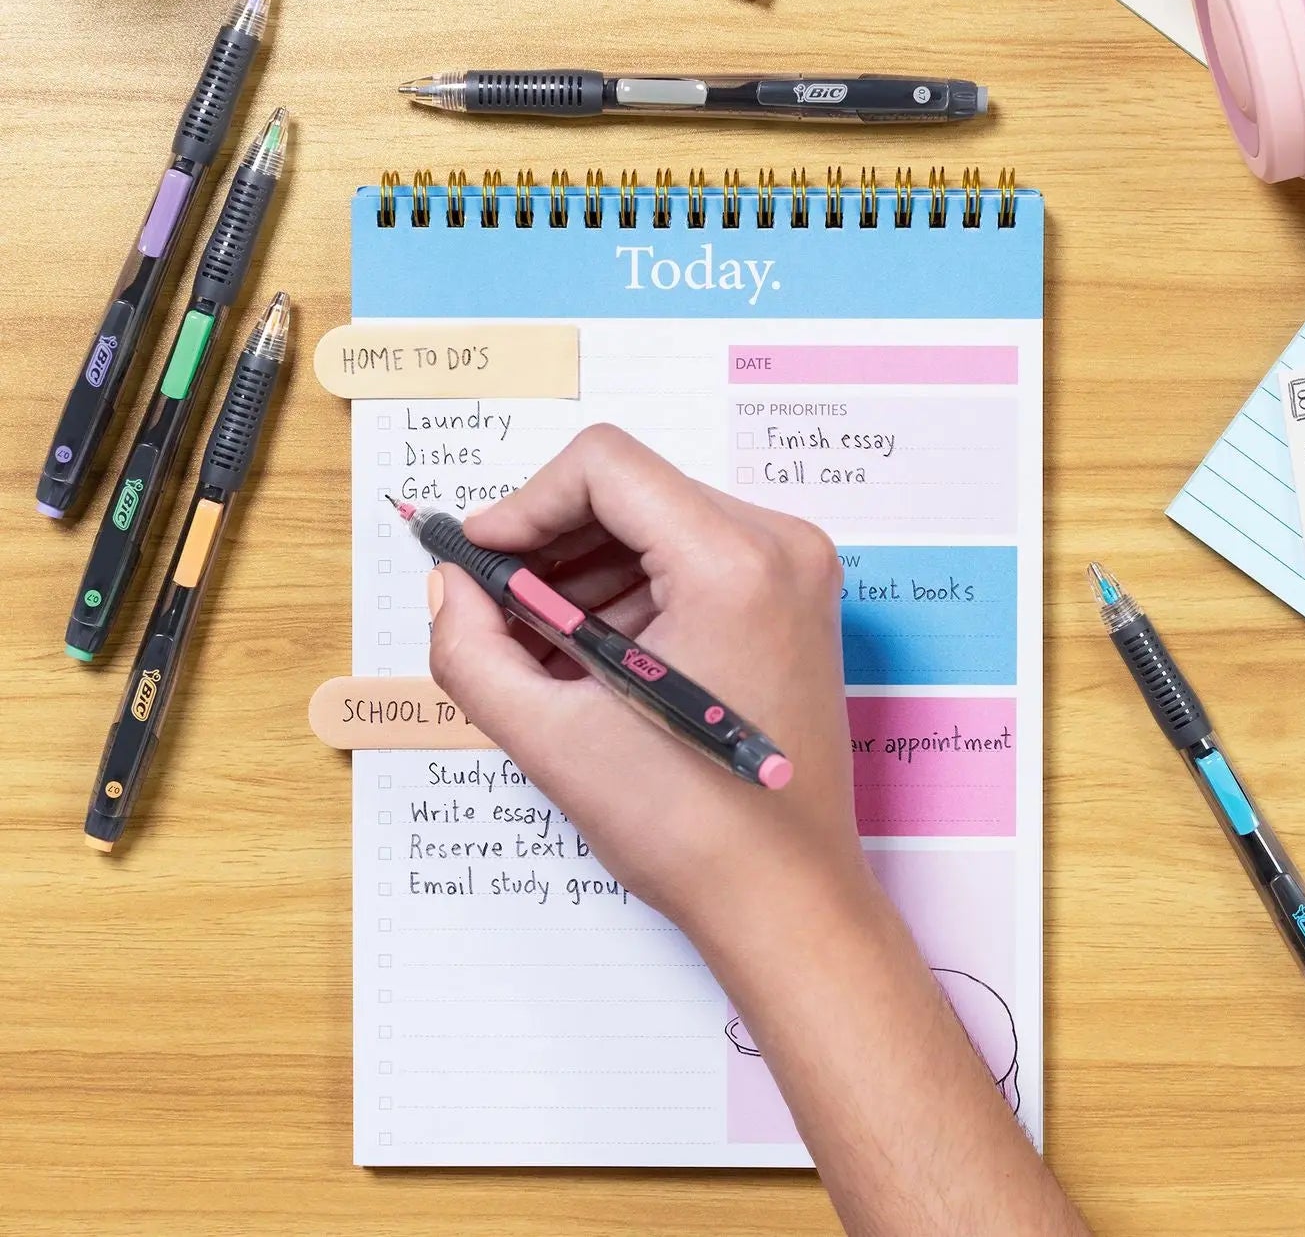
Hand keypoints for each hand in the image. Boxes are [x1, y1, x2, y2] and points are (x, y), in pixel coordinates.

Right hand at [426, 424, 864, 938]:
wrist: (786, 897)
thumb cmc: (691, 829)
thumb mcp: (552, 738)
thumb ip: (472, 650)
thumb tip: (449, 585)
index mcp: (734, 564)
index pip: (605, 466)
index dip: (525, 504)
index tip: (480, 559)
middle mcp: (781, 547)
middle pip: (633, 491)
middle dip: (551, 545)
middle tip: (497, 608)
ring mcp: (796, 572)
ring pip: (659, 523)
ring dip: (586, 574)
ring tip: (542, 650)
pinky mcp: (794, 600)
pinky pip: (694, 560)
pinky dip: (631, 594)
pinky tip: (593, 658)